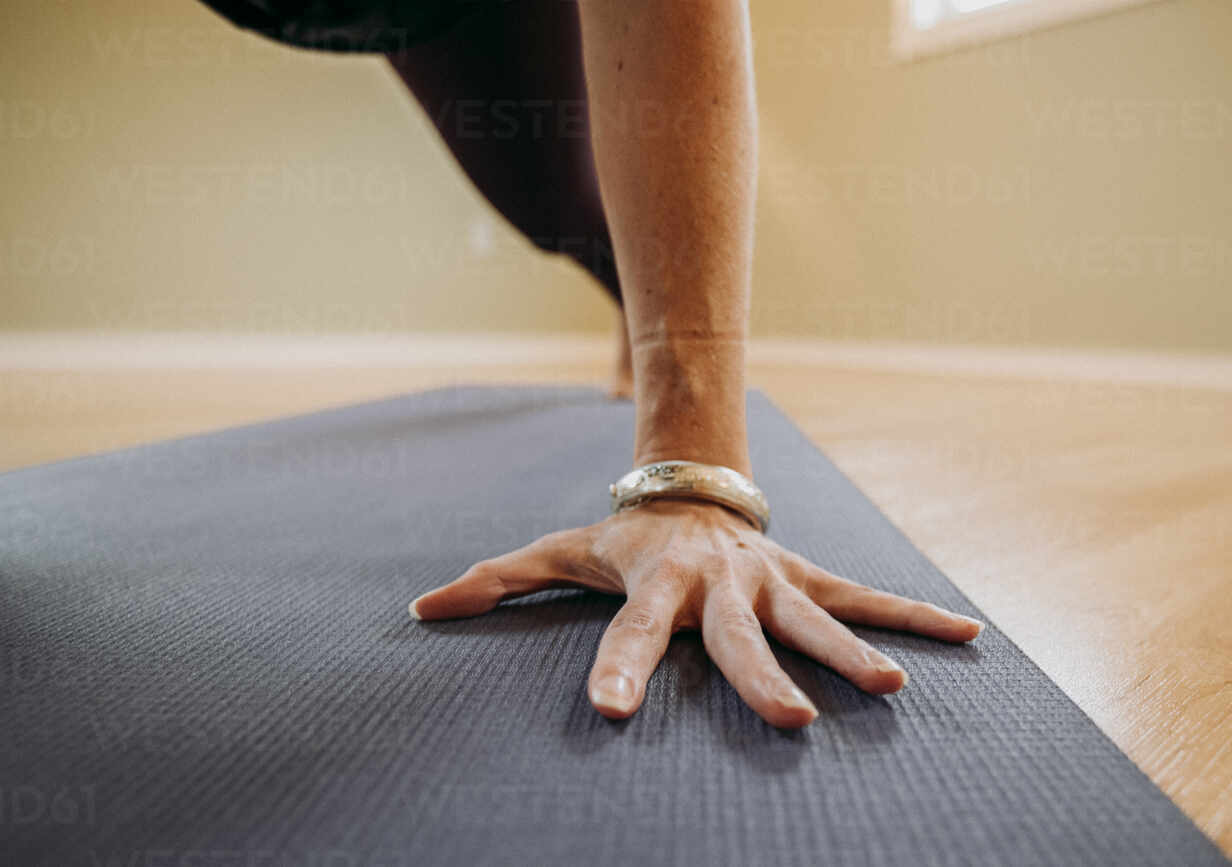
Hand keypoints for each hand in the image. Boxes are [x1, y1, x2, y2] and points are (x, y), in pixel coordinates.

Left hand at [409, 499, 982, 727]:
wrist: (692, 490)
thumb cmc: (623, 539)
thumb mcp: (561, 552)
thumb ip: (497, 581)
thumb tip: (418, 609)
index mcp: (655, 583)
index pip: (630, 631)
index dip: (619, 668)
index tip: (612, 714)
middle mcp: (719, 583)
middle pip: (739, 635)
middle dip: (762, 677)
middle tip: (793, 723)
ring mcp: (770, 578)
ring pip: (813, 616)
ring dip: (853, 649)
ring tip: (889, 687)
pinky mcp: (808, 575)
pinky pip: (865, 594)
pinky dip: (915, 614)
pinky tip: (969, 635)